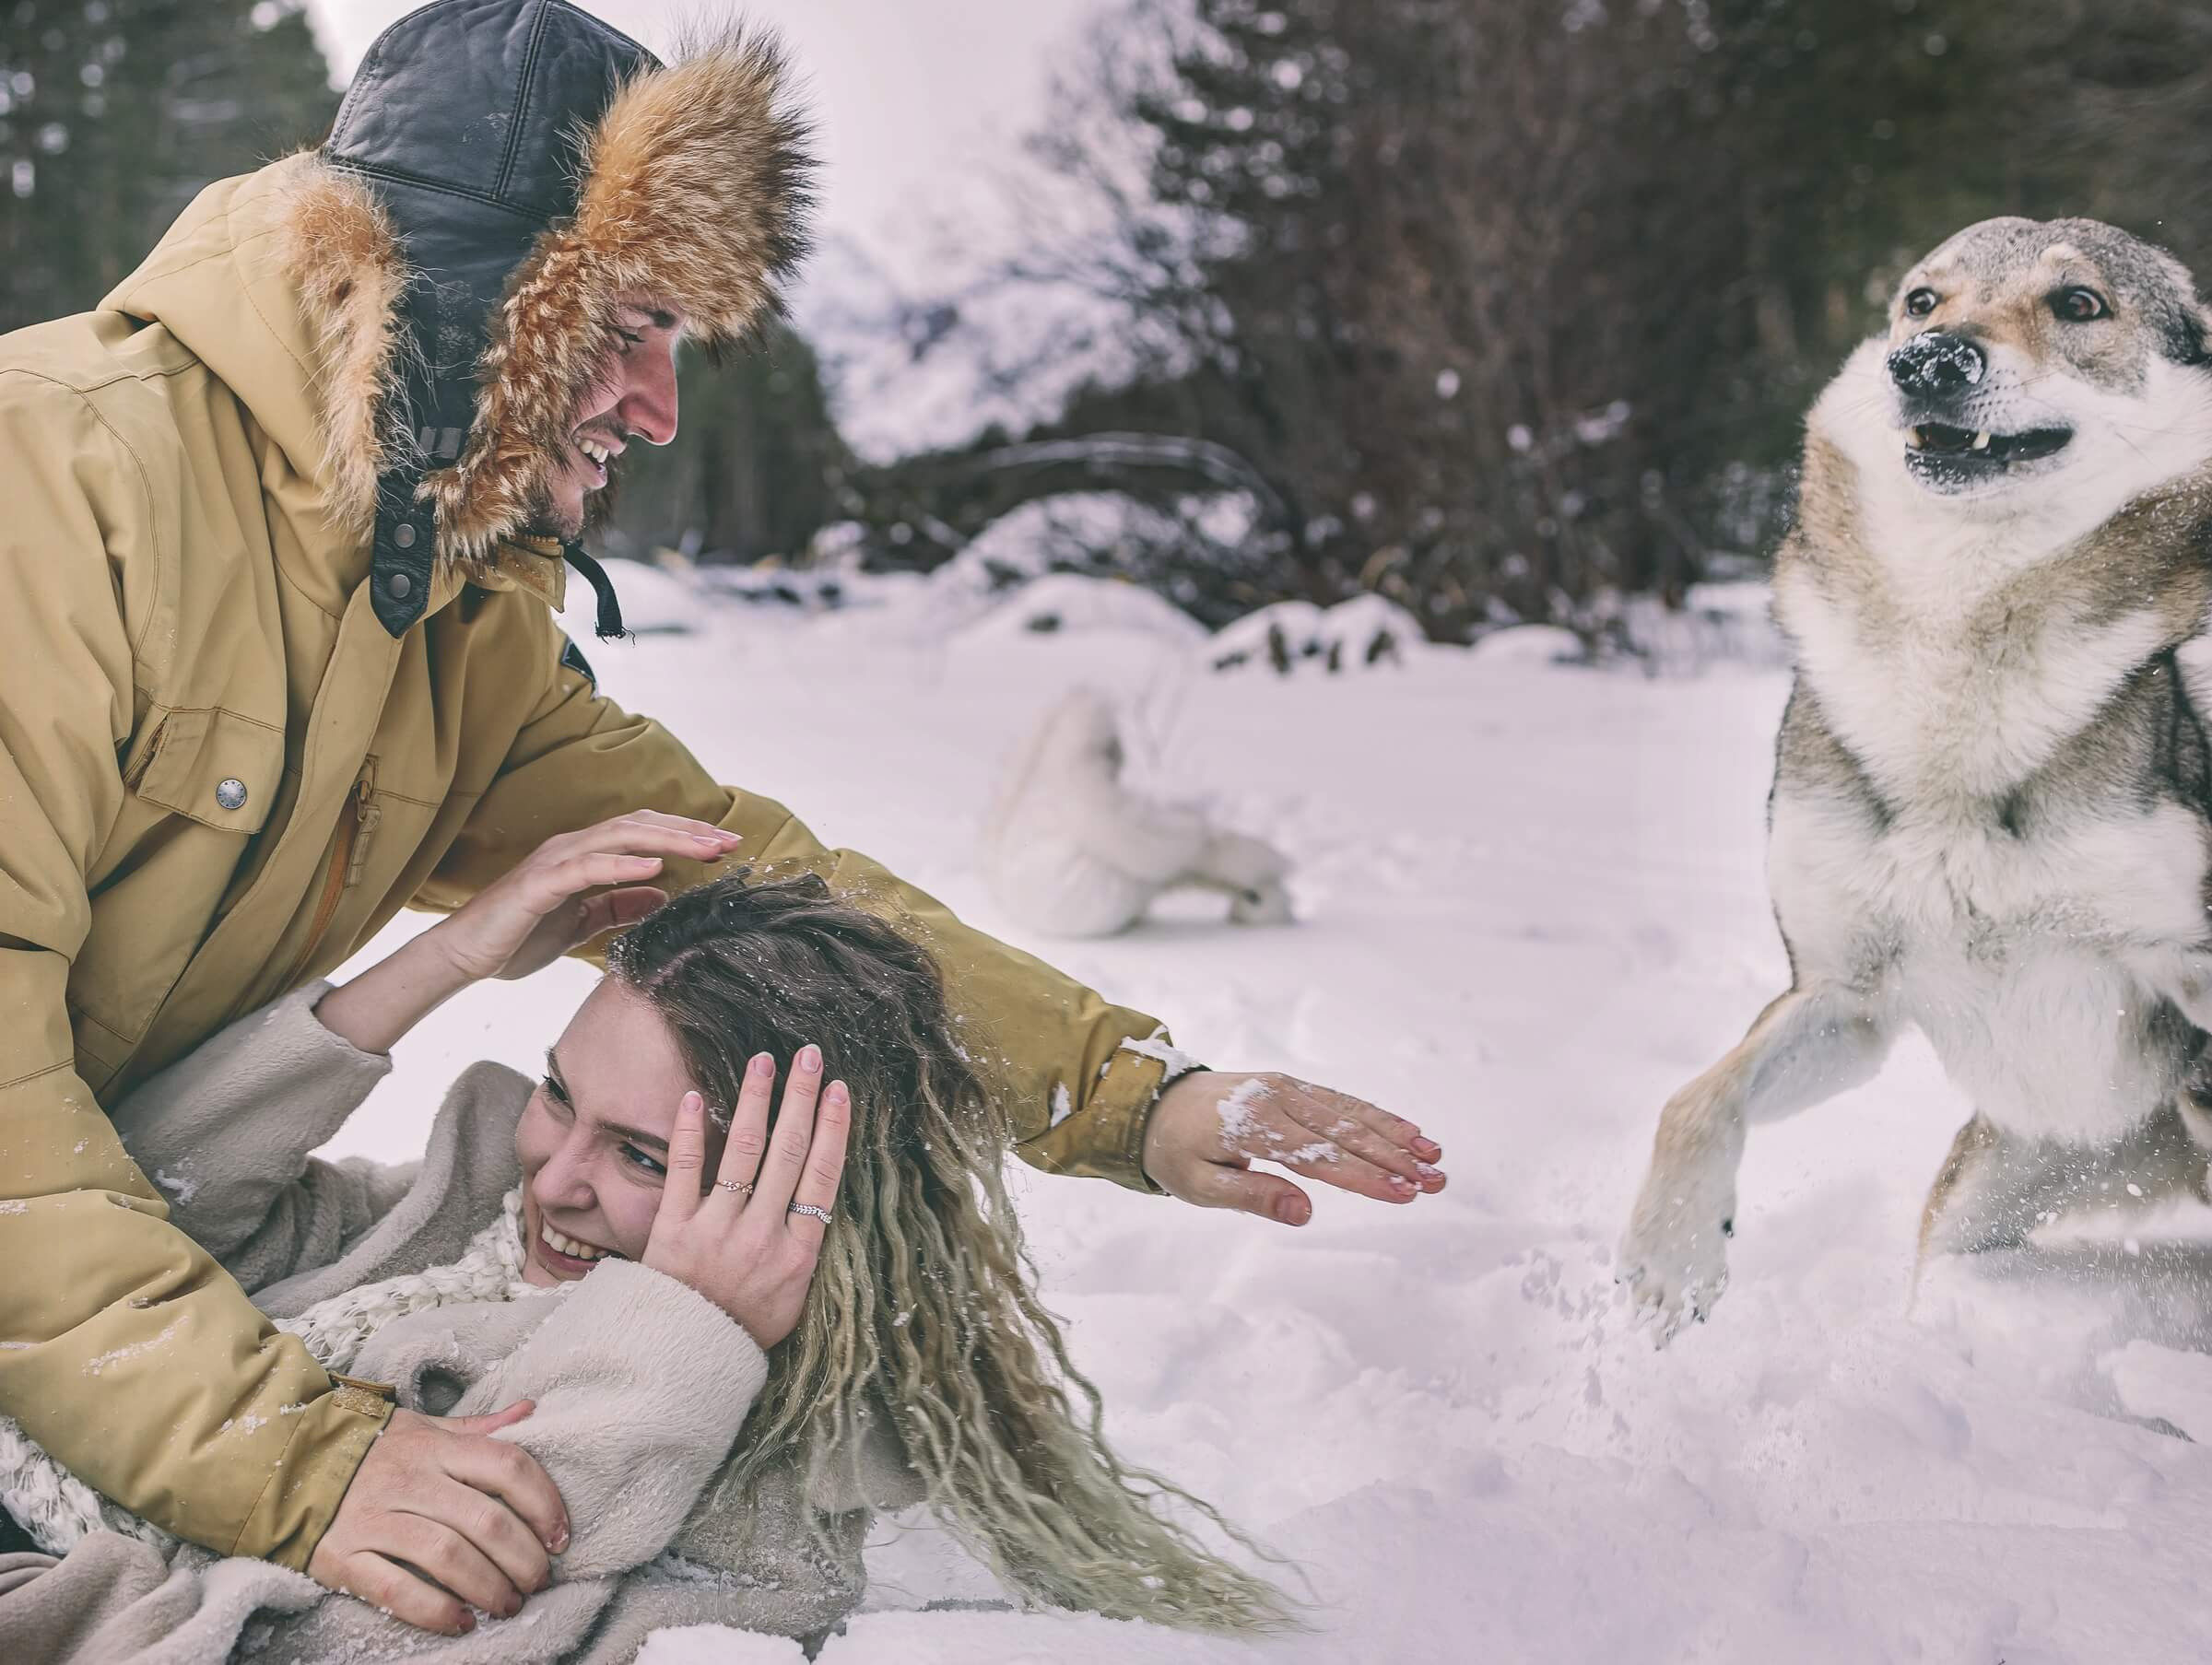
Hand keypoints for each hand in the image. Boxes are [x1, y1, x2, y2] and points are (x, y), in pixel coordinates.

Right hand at [308, 1401, 567, 1635]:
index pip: (508, 1466)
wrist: (283, 1463)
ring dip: (490, 1588)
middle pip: (485, 1520)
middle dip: (524, 1558)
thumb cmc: (371, 1450)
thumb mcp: (424, 1428)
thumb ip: (479, 1428)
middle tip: (539, 1581)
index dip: (545, 1503)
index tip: (560, 1536)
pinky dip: (436, 1610)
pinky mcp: (343, 1556)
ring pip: (449, 1556)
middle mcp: (410, 1480)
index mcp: (436, 1447)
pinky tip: (462, 1621)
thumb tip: (532, 1410)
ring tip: (508, 1604)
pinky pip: (397, 1588)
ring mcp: (374, 1518)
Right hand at [428, 811, 741, 981]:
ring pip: (619, 837)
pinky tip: (653, 868)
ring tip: (706, 848)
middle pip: (640, 827)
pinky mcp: (539, 884)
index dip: (686, 836)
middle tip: (731, 841)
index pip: (645, 835)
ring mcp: (555, 861)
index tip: (727, 847)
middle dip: (689, 831)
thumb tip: (661, 893)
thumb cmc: (519, 936)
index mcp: (585, 856)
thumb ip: (619, 905)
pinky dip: (621, 864)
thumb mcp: (584, 923)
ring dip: (668, 840)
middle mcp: (572, 848)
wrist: (465, 955)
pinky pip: (586, 868)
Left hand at [643, 1044, 851, 1348]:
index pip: (822, 1177)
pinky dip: (691, 1132)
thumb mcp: (795, 1299)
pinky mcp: (674, 1230)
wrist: (684, 1360)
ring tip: (764, 1061)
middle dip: (801, 1099)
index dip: (834, 1129)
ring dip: (756, 1101)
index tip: (840, 1091)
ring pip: (743, 1151)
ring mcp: (718, 1229)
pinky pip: (684, 1172)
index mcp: (798, 1253)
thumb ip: (805, 1250)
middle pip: (789, 1152)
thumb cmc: (745, 1329)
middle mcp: (762, 1235)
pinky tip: (695, 1096)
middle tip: (808, 1057)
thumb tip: (819, 1205)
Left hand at [1140, 1071, 1444, 1225]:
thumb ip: (1253, 1197)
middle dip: (1395, 1158)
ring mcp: (1286, 1088)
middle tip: (1437, 1180)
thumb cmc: (1176, 1152)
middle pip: (1346, 1133)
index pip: (1321, 1157)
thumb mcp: (1199, 1186)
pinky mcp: (1291, 1086)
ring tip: (1435, 1156)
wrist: (1153, 1103)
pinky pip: (1340, 1102)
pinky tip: (1407, 1130)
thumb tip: (1306, 1212)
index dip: (1366, 1177)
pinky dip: (1376, 1116)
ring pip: (1350, 1114)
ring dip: (1395, 1135)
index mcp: (1254, 1126)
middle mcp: (1277, 1099)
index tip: (1405, 1193)